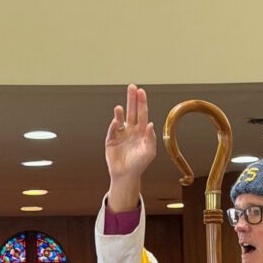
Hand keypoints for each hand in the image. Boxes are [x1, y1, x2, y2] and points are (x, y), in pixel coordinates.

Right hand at [105, 84, 156, 211]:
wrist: (126, 175)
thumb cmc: (139, 164)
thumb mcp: (149, 152)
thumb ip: (151, 139)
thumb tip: (151, 124)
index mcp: (142, 132)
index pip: (142, 114)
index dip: (142, 103)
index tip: (141, 92)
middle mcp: (131, 130)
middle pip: (132, 111)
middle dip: (132, 99)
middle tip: (132, 87)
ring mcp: (121, 134)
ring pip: (121, 118)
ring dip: (120, 112)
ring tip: (120, 108)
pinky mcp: (111, 139)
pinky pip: (112, 130)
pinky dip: (114, 124)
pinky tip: (116, 120)